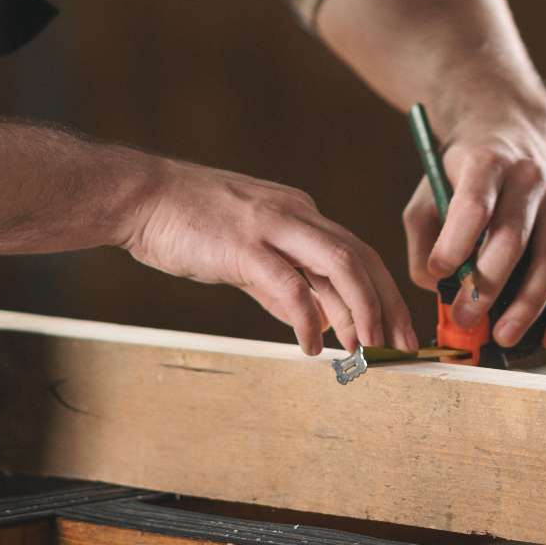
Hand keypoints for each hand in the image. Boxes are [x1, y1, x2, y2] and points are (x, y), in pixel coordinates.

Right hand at [123, 158, 420, 355]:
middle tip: (403, 347)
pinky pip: (289, 285)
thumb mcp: (245, 251)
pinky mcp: (244, 245)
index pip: (357, 252)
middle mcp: (295, 214)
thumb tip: (308, 319)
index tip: (397, 329)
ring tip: (370, 348)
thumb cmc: (187, 224)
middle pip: (361, 257)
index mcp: (298, 213)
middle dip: (388, 304)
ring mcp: (271, 226)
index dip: (383, 292)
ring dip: (362, 308)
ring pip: (339, 264)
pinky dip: (307, 318)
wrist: (141, 196)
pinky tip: (312, 346)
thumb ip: (278, 285)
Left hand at [402, 112, 545, 349]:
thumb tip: (435, 286)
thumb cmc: (466, 170)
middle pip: (513, 238)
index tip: (439, 273)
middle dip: (488, 286)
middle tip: (465, 321)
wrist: (517, 127)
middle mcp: (531, 175)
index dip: (457, 242)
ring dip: (529, 305)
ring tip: (503, 337)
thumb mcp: (432, 186)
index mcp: (488, 160)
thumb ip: (424, 236)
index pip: (475, 204)